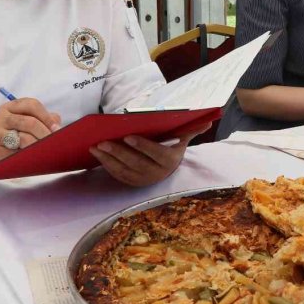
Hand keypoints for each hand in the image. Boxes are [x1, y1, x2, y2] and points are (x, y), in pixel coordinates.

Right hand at [0, 98, 60, 167]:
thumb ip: (42, 120)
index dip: (47, 117)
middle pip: (30, 121)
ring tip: (45, 149)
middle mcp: (4, 114)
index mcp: (14, 106)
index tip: (57, 129)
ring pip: (23, 135)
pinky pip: (15, 147)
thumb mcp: (26, 124)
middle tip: (54, 142)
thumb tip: (57, 122)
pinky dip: (26, 150)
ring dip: (37, 144)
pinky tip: (32, 154)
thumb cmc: (12, 136)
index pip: (32, 105)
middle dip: (45, 133)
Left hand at [89, 121, 211, 186]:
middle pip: (135, 163)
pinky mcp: (132, 183)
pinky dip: (106, 165)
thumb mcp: (181, 138)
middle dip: (118, 152)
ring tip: (95, 147)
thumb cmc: (172, 146)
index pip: (155, 153)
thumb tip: (208, 121)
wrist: (168, 166)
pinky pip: (117, 175)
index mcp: (169, 160)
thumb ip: (192, 129)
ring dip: (107, 159)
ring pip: (123, 170)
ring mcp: (143, 180)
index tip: (128, 137)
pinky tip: (97, 154)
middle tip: (103, 141)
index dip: (142, 146)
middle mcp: (157, 173)